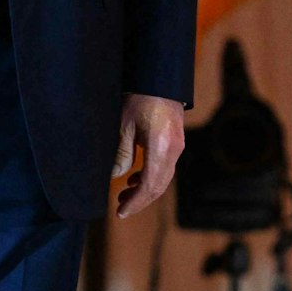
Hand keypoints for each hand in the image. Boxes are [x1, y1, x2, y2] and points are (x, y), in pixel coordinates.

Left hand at [113, 93, 183, 218]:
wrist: (160, 78)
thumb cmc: (140, 97)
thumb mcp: (124, 124)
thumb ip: (120, 152)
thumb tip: (115, 176)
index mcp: (161, 147)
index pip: (150, 185)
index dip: (136, 202)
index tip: (120, 212)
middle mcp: (173, 150)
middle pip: (158, 186)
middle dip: (140, 200)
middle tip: (120, 208)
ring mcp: (177, 146)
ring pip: (163, 179)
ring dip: (144, 189)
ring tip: (124, 194)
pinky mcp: (175, 142)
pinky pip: (165, 168)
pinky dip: (151, 177)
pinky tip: (136, 177)